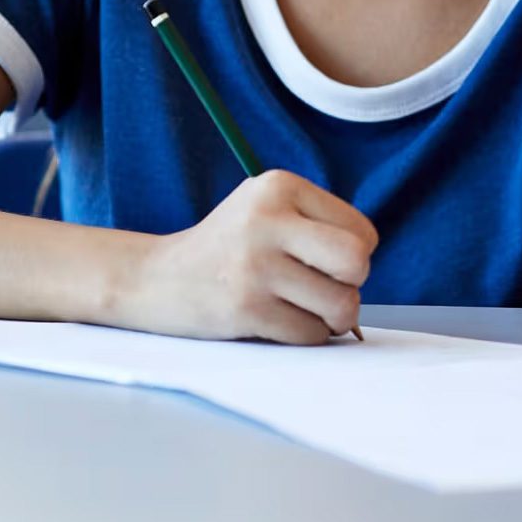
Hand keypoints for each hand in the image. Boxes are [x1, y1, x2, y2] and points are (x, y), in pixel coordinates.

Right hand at [145, 170, 377, 343]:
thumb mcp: (270, 209)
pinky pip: (310, 333)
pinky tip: (279, 320)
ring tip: (306, 308)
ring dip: (332, 318)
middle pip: (357, 262)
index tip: (322, 261)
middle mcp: (267, 219)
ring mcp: (254, 265)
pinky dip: (306, 335)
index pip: (362, 231)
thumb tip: (365, 268)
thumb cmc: (232, 247)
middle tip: (329, 288)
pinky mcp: (244, 308)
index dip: (355, 255)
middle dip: (353, 285)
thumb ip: (320, 225)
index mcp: (279, 186)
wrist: (156, 278)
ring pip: (340, 305)